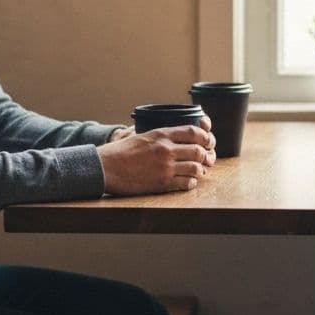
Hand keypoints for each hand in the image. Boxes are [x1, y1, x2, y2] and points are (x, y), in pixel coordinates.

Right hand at [97, 125, 216, 194]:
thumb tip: (173, 134)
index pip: (193, 132)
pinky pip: (186, 183)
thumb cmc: (119, 152)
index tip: (208, 141)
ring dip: (201, 170)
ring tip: (199, 171)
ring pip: (196, 167)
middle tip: (209, 159)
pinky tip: (189, 181)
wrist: (105, 167)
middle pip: (199, 150)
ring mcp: (165, 167)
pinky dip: (191, 182)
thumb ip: (159, 135)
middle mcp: (166, 149)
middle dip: (207, 155)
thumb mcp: (141, 135)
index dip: (205, 137)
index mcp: (161, 134)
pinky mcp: (162, 183)